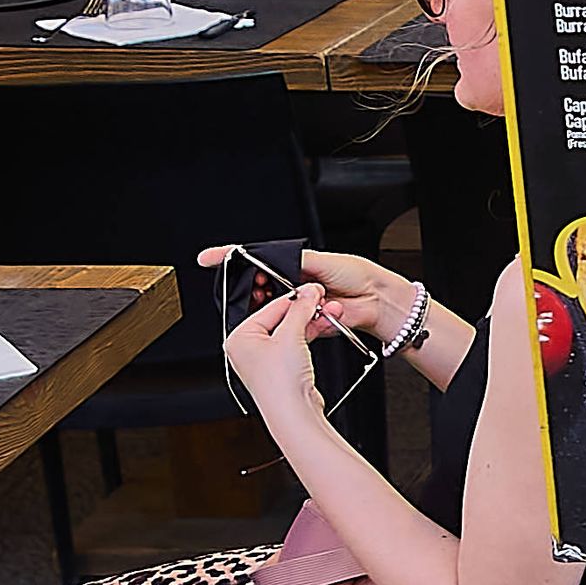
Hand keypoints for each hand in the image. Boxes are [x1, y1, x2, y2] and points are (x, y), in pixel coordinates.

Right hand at [198, 243, 417, 346]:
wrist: (377, 300)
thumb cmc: (355, 274)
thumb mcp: (318, 261)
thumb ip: (290, 262)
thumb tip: (265, 262)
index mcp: (292, 265)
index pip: (256, 262)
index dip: (231, 260)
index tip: (208, 258)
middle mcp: (291, 286)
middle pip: (261, 289)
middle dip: (259, 291)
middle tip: (261, 289)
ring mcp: (297, 307)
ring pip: (275, 310)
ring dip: (286, 309)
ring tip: (304, 301)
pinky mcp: (306, 326)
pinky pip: (293, 326)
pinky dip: (302, 323)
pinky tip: (318, 314)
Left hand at [222, 284, 332, 429]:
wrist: (293, 414)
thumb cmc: (279, 383)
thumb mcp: (290, 335)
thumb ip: (300, 309)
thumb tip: (308, 293)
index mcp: (239, 338)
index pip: (269, 307)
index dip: (294, 298)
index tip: (312, 290)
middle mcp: (249, 349)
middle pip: (280, 319)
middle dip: (305, 310)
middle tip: (322, 301)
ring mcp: (265, 360)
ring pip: (290, 331)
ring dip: (311, 321)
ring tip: (329, 313)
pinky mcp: (281, 369)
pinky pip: (296, 344)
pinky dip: (309, 335)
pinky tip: (323, 327)